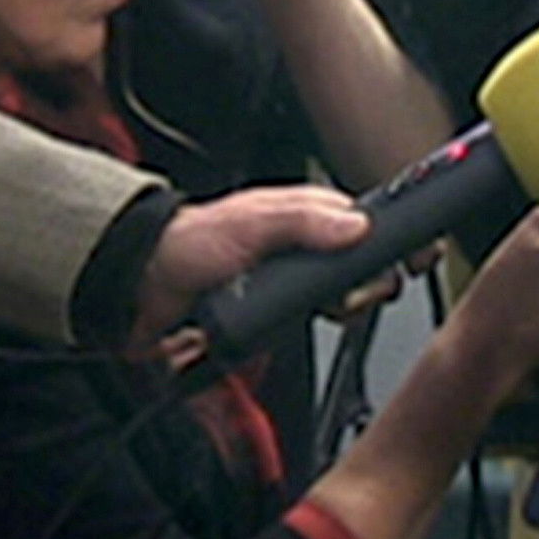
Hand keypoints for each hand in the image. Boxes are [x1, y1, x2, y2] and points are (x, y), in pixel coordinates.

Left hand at [134, 181, 372, 343]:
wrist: (144, 285)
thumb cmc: (189, 243)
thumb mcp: (251, 225)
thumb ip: (303, 223)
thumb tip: (355, 226)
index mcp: (303, 212)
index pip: (362, 224)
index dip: (384, 245)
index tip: (393, 266)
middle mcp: (302, 243)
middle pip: (357, 267)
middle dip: (362, 287)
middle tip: (349, 299)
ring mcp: (289, 278)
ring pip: (339, 298)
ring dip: (340, 310)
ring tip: (329, 313)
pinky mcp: (275, 308)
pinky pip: (309, 321)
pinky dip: (310, 325)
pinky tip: (301, 324)